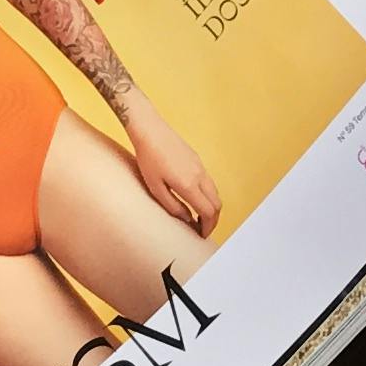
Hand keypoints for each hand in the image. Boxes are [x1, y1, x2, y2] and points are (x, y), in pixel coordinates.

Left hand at [123, 95, 219, 234]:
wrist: (150, 130)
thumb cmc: (148, 158)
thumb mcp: (155, 187)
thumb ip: (173, 206)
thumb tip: (188, 219)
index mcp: (189, 185)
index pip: (209, 212)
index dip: (208, 227)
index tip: (201, 236)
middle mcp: (200, 176)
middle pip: (217, 204)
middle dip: (213, 220)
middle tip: (202, 229)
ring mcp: (200, 166)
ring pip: (215, 192)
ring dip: (211, 207)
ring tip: (198, 216)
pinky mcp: (197, 160)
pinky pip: (209, 182)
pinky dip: (207, 195)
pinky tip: (194, 197)